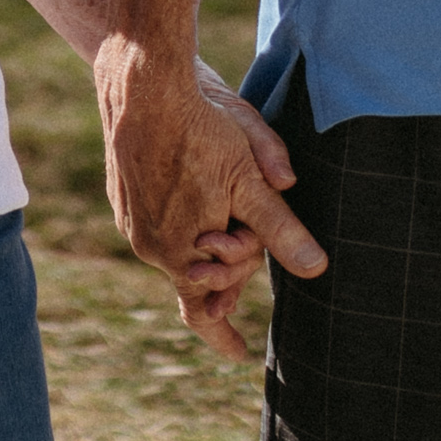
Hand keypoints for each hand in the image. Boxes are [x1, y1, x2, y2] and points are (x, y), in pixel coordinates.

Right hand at [99, 47, 326, 362]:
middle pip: (199, 273)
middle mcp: (149, 245)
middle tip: (251, 242)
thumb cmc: (201, 130)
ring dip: (207, 239)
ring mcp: (132, 220)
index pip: (200, 312)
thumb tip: (317, 270)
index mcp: (180, 252)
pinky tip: (198, 184)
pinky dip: (186, 219)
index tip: (240, 354)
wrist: (142, 86)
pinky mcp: (124, 196)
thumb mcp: (251, 181)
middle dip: (229, 266)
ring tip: (229, 209)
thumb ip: (282, 230)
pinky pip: (160, 224)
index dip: (222, 335)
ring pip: (180, 246)